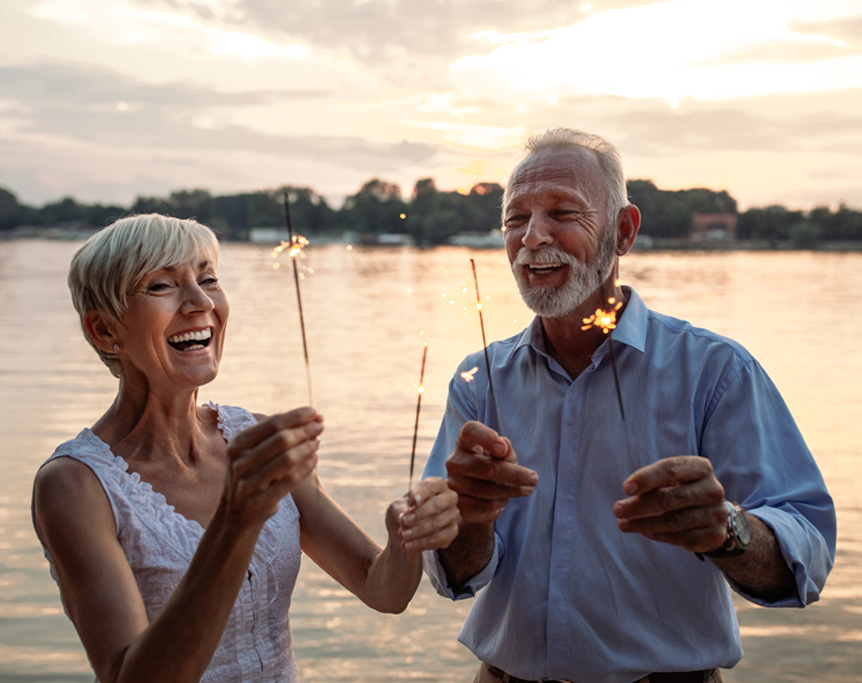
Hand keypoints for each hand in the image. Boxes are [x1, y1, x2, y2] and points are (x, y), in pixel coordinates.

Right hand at [224, 408, 322, 524]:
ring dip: (306, 447)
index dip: (296, 416)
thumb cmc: (252, 473)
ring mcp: (250, 483)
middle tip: (320, 426)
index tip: (314, 412)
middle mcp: (240, 462)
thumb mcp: (252, 451)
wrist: (236, 513)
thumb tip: (313, 416)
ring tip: (317, 442)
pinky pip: (290, 481)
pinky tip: (315, 459)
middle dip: (304, 430)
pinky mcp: (261, 501)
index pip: (272, 423)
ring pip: (286, 459)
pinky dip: (305, 468)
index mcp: (238, 444)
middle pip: (280, 439)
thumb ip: (277, 433)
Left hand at [392, 478, 459, 551]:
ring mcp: (453, 514)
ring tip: (402, 536)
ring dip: (418, 531)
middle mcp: (449, 497)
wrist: (407, 532)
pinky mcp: (452, 531)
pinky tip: (408, 546)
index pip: (430, 486)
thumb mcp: (396, 508)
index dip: (422, 493)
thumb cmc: (403, 512)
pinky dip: (422, 543)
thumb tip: (404, 518)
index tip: (414, 501)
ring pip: (437, 523)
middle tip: (403, 522)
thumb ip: (399, 510)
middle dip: (419, 514)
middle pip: (437, 505)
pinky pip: (440, 538)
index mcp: (436, 484)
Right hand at [445, 421, 536, 524]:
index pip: (471, 432)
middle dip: (515, 474)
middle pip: (487, 467)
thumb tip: (504, 449)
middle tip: (534, 478)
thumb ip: (505, 449)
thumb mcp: (503, 454)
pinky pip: (487, 504)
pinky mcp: (459, 503)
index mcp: (464, 441)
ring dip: (513, 490)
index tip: (503, 448)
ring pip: (490, 489)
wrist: (477, 495)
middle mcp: (454, 460)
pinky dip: (501, 502)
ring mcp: (454, 483)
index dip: (486, 438)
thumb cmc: (493, 464)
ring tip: (526, 488)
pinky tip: (505, 498)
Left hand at [613, 455, 727, 551]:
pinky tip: (644, 531)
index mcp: (701, 467)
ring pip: (673, 521)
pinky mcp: (715, 535)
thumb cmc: (682, 489)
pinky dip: (659, 535)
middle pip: (669, 498)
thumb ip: (653, 482)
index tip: (625, 489)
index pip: (670, 469)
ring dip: (643, 523)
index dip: (646, 478)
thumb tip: (630, 494)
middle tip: (617, 510)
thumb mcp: (671, 479)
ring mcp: (717, 513)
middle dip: (639, 505)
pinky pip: (681, 538)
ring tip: (623, 524)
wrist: (713, 513)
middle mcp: (713, 489)